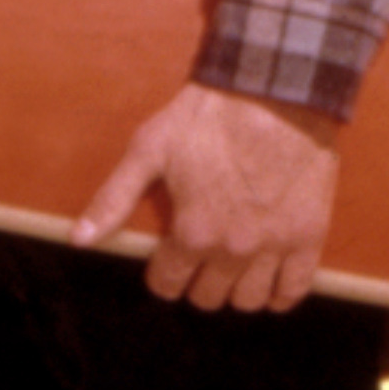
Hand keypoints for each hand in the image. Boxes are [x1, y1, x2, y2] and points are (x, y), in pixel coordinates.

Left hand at [78, 83, 340, 311]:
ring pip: (248, 300)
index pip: (167, 284)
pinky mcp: (309, 235)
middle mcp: (232, 249)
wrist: (275, 88)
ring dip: (235, 290)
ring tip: (233, 268)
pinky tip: (270, 282)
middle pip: (207, 297)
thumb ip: (115, 198)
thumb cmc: (209, 115)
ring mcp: (274, 245)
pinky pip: (294, 289)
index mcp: (191, 232)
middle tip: (200, 257)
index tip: (168, 256)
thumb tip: (79, 239)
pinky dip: (280, 295)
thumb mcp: (150, 148)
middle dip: (197, 281)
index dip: (163, 272)